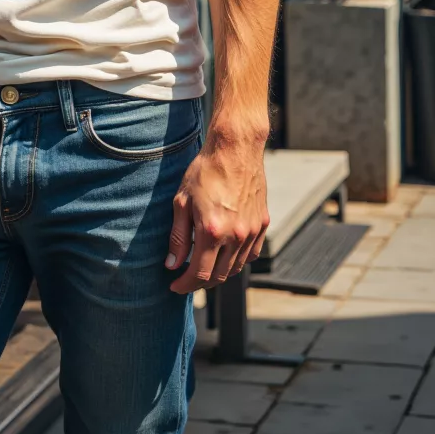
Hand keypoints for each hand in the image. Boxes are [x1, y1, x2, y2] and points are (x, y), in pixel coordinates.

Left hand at [165, 132, 268, 293]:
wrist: (235, 148)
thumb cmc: (205, 171)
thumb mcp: (182, 201)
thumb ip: (178, 237)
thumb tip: (172, 264)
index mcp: (212, 231)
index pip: (200, 274)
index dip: (185, 285)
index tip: (174, 285)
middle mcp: (236, 236)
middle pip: (219, 276)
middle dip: (199, 282)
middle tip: (186, 277)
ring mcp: (252, 231)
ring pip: (235, 268)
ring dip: (218, 273)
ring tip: (203, 265)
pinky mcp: (262, 224)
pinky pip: (250, 254)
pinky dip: (237, 260)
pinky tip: (225, 252)